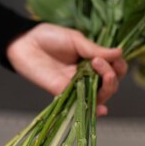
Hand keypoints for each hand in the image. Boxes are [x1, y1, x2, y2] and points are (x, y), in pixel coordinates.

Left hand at [6, 23, 127, 114]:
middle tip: (99, 63)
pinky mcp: (63, 93)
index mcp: (92, 61)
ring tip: (100, 72)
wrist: (24, 42)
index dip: (119, 66)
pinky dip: (94, 108)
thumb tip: (120, 53)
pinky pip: (81, 104)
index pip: (115, 69)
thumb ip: (95, 49)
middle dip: (112, 76)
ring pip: (100, 95)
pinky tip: (102, 108)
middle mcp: (86, 75)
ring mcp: (75, 85)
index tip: (114, 58)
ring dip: (107, 88)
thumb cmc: (49, 37)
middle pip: (110, 85)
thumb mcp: (76, 40)